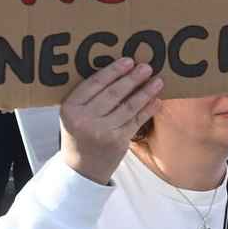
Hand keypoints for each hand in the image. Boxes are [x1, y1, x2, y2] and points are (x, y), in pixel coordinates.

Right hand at [58, 57, 164, 184]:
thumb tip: (120, 71)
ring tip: (157, 81)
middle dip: (132, 78)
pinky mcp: (118, 142)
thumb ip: (89, 96)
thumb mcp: (74, 114)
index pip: (94, 83)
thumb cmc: (79, 133)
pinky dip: (148, 110)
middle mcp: (85, 120)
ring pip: (128, 107)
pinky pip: (136, 121)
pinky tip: (157, 100)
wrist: (81, 168)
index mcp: (70, 108)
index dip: (113, 70)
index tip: (128, 60)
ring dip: (145, 92)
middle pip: (113, 93)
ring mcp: (102, 132)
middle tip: (146, 66)